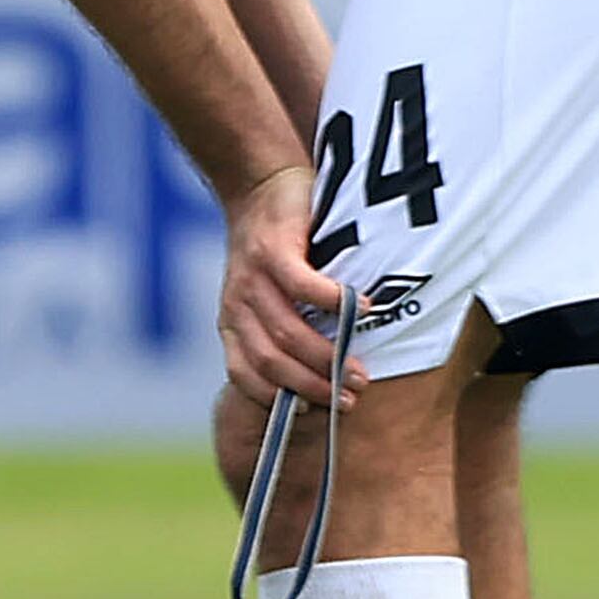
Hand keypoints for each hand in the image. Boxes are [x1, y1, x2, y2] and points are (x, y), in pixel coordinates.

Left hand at [218, 163, 360, 410]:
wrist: (257, 186)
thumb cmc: (274, 250)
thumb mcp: (264, 296)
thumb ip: (281, 329)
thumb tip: (322, 377)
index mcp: (232, 323)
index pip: (245, 376)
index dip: (280, 399)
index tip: (315, 412)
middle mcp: (237, 305)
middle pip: (272, 362)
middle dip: (315, 386)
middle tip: (352, 396)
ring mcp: (252, 278)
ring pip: (288, 332)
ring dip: (329, 357)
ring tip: (362, 370)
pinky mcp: (274, 250)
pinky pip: (306, 287)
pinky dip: (338, 303)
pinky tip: (367, 310)